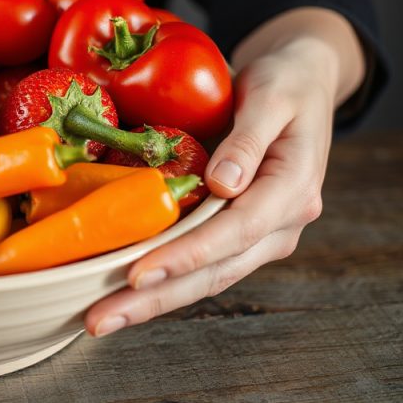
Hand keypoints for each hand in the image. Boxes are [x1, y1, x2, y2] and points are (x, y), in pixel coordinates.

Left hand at [84, 8, 364, 336]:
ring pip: (206, 278)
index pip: (236, 232)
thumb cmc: (286, 84)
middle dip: (156, 298)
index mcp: (293, 190)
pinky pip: (201, 264)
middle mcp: (281, 224)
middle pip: (215, 271)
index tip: (139, 272)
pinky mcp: (240, 233)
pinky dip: (163, 282)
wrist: (303, 83)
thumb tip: (223, 184)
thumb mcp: (273, 96)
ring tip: (101, 319)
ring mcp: (262, 234)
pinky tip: (123, 295)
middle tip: (100, 320)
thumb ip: (249, 139)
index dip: (187, 254)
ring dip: (153, 301)